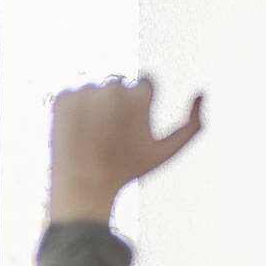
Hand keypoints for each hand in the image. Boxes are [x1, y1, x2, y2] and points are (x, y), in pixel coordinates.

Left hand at [47, 77, 202, 222]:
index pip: (146, 82)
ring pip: (97, 89)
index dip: (143, 103)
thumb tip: (202, 93)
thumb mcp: (167, 151)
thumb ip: (193, 124)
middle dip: (120, 103)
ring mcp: (85, 91)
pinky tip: (81, 132)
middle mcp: (111, 88)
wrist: (84, 182)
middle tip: (115, 133)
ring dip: (98, 105)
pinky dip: (79, 110)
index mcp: (139, 97)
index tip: (135, 122)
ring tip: (96, 134)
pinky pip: (76, 95)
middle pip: (121, 84)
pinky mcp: (63, 97)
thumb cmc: (130, 168)